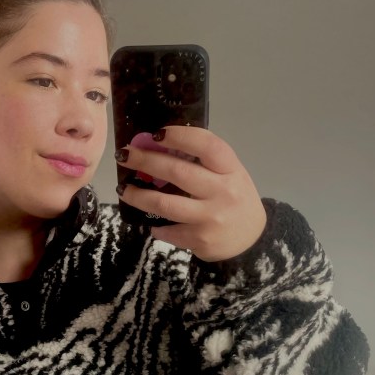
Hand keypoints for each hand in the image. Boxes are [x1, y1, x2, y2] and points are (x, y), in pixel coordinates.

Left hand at [115, 126, 266, 261]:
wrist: (251, 241)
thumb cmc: (234, 199)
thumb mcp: (229, 175)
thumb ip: (203, 162)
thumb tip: (159, 146)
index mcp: (231, 169)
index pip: (206, 145)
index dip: (180, 136)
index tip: (156, 134)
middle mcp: (222, 191)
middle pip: (177, 172)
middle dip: (145, 161)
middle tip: (124, 155)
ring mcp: (210, 217)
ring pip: (165, 204)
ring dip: (139, 195)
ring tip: (123, 189)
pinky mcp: (200, 239)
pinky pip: (169, 231)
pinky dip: (156, 228)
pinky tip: (152, 224)